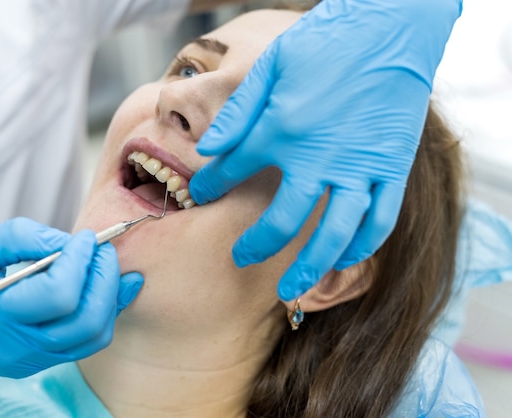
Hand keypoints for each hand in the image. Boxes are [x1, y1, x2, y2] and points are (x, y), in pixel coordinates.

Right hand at [0, 218, 142, 381]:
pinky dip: (107, 311)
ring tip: (104, 264)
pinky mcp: (41, 362)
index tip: (85, 237)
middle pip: (86, 318)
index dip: (80, 260)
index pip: (58, 294)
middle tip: (102, 247)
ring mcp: (32, 359)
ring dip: (110, 295)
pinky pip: (88, 342)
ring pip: (94, 334)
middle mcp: (18, 344)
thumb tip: (69, 242)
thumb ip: (22, 238)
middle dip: (104, 276)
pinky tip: (115, 285)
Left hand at [189, 0, 461, 300]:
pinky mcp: (392, 168)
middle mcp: (319, 157)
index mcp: (283, 129)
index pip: (234, 171)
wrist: (390, 26)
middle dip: (256, 246)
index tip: (201, 194)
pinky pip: (380, 220)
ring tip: (290, 290)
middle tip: (240, 259)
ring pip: (334, 234)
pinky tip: (343, 258)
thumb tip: (208, 149)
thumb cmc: (326, 41)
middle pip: (283, 222)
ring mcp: (360, 167)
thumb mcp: (271, 66)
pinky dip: (361, 246)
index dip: (212, 186)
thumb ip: (239, 112)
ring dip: (310, 267)